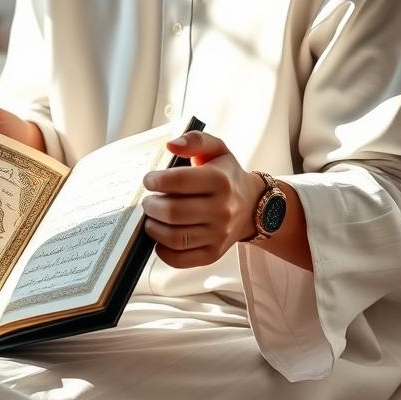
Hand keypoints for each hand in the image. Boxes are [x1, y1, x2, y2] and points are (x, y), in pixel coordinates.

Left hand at [141, 131, 264, 268]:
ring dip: (153, 228)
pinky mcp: (213, 254)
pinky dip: (163, 251)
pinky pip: (180, 259)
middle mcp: (221, 210)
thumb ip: (194, 140)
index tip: (149, 180)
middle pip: (172, 212)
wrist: (253, 206)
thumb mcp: (216, 149)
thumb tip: (171, 145)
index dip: (155, 180)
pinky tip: (161, 237)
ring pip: (174, 237)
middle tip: (147, 201)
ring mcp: (218, 235)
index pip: (177, 181)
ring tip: (152, 218)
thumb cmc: (226, 175)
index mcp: (219, 181)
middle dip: (150, 205)